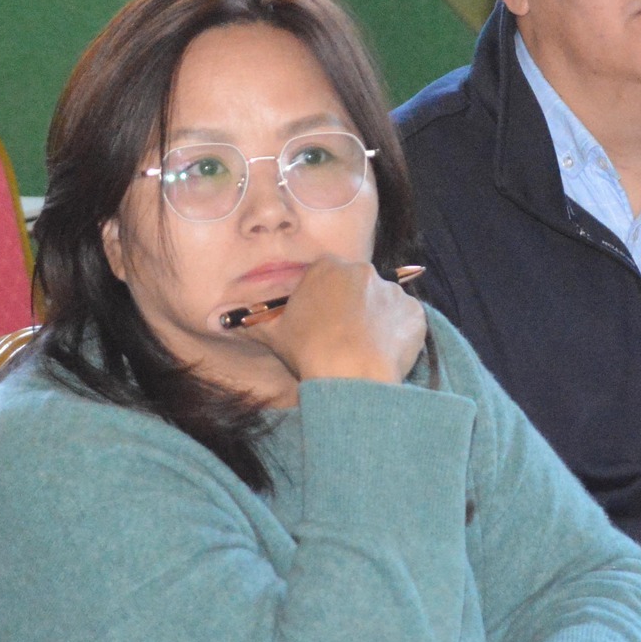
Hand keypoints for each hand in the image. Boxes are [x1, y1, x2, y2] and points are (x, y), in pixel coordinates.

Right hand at [242, 257, 424, 384]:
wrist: (352, 373)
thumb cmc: (309, 350)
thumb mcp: (273, 335)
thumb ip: (255, 322)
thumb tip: (225, 319)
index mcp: (327, 268)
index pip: (326, 277)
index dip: (324, 301)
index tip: (322, 323)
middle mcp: (362, 271)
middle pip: (357, 287)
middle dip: (352, 308)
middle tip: (344, 339)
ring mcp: (392, 290)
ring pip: (384, 304)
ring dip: (377, 322)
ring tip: (365, 352)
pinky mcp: (415, 312)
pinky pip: (406, 322)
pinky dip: (398, 336)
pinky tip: (384, 355)